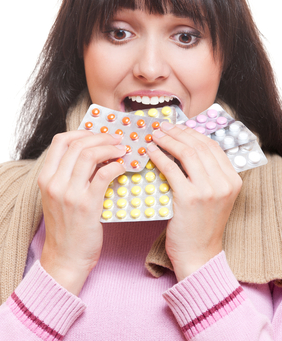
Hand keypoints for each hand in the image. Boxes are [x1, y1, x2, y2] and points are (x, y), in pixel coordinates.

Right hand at [38, 130, 125, 294]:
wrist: (66, 257)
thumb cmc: (66, 227)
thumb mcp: (58, 197)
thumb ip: (69, 175)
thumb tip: (94, 153)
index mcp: (46, 178)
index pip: (60, 141)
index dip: (81, 132)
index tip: (97, 134)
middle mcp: (54, 183)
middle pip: (77, 144)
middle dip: (101, 137)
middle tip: (116, 139)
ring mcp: (69, 194)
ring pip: (90, 155)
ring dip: (110, 148)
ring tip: (123, 150)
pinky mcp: (87, 205)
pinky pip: (104, 175)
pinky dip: (116, 166)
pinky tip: (123, 167)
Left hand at [147, 122, 241, 281]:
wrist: (199, 254)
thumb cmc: (202, 226)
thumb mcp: (214, 197)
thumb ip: (207, 175)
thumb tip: (184, 149)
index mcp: (232, 180)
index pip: (212, 146)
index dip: (192, 133)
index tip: (177, 127)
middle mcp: (224, 183)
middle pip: (199, 146)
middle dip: (178, 133)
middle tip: (162, 127)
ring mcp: (209, 190)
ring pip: (186, 153)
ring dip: (168, 140)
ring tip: (155, 136)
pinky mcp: (189, 198)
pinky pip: (171, 169)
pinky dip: (159, 157)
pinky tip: (150, 152)